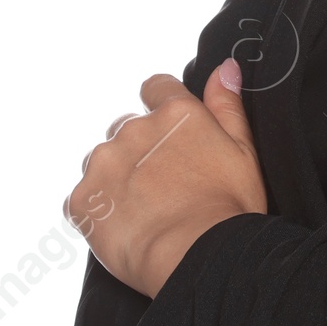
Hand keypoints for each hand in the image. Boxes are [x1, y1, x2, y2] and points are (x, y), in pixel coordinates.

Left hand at [64, 57, 266, 297]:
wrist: (197, 258)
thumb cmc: (228, 209)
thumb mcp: (244, 151)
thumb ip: (227, 105)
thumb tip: (224, 66)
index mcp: (175, 114)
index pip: (156, 87)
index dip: (163, 107)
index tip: (171, 133)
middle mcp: (133, 130)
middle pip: (127, 128)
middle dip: (140, 150)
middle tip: (163, 186)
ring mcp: (103, 164)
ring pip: (102, 162)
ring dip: (116, 177)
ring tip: (143, 211)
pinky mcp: (82, 201)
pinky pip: (84, 199)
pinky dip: (99, 210)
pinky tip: (124, 228)